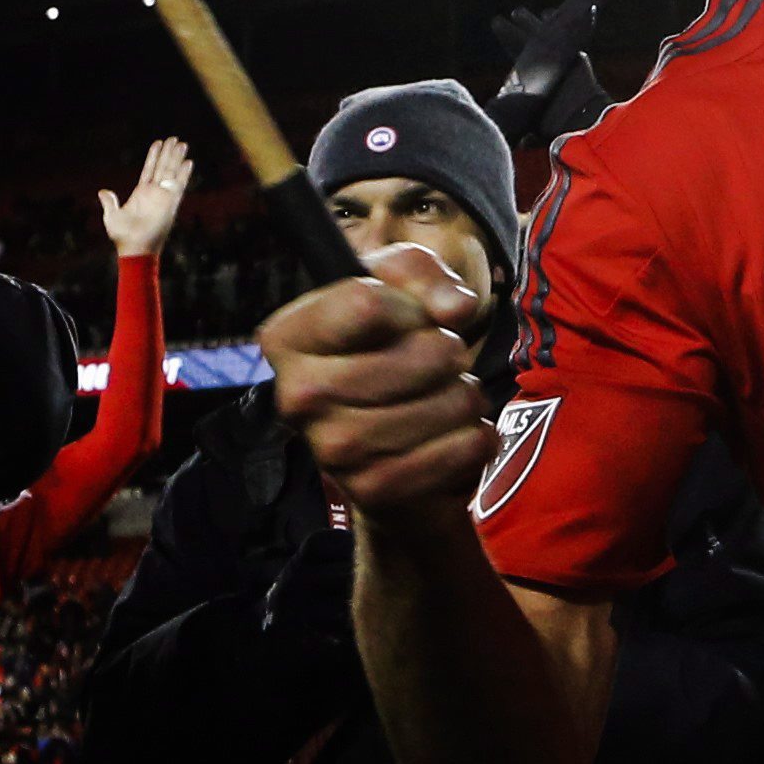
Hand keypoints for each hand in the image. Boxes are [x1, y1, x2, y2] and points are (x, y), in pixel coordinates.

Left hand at [98, 137, 193, 258]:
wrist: (135, 248)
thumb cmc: (123, 236)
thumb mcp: (111, 216)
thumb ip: (110, 202)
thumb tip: (103, 192)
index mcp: (141, 193)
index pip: (149, 169)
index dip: (154, 156)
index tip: (159, 143)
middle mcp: (154, 192)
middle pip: (163, 167)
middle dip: (169, 153)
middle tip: (175, 139)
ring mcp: (163, 197)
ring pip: (171, 172)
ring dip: (176, 158)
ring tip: (182, 144)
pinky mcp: (170, 203)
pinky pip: (178, 185)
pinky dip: (183, 174)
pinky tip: (188, 162)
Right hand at [261, 246, 494, 520]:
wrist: (391, 437)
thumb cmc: (391, 347)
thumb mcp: (400, 286)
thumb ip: (422, 274)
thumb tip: (455, 308)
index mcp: (288, 337)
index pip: (368, 303)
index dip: (412, 305)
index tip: (410, 318)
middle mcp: (296, 397)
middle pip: (423, 355)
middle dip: (450, 352)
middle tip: (439, 361)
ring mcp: (332, 450)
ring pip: (448, 404)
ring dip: (466, 395)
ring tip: (445, 396)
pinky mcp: (374, 489)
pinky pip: (462, 449)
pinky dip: (476, 436)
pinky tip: (454, 432)